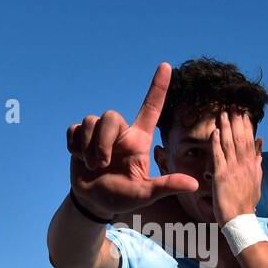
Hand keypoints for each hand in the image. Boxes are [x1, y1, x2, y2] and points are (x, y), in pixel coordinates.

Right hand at [67, 63, 197, 217]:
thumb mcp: (145, 194)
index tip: (166, 66)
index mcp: (138, 140)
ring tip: (92, 166)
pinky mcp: (81, 137)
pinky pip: (74, 129)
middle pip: (110, 115)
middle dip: (102, 141)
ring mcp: (100, 133)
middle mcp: (120, 132)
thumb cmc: (122, 197)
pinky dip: (75, 146)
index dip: (158, 87)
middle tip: (101, 165)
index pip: (151, 108)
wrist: (94, 202)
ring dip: (88, 148)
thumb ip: (166, 186)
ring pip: (90, 121)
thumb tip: (193, 185)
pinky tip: (80, 158)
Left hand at [209, 109, 261, 224]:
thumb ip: (257, 163)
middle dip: (237, 121)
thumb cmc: (246, 202)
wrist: (239, 219)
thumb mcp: (256, 181)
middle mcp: (244, 165)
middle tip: (233, 105)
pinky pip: (219, 156)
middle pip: (241, 138)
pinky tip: (215, 132)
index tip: (243, 112)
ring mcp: (233, 169)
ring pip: (230, 143)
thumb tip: (260, 148)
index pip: (250, 140)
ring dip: (226, 127)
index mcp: (252, 165)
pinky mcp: (222, 176)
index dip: (246, 125)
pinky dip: (217, 143)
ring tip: (223, 113)